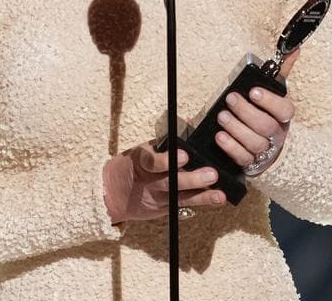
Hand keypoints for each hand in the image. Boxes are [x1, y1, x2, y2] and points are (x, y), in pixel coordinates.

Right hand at [102, 142, 226, 223]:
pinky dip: (201, 202)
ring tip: (219, 194)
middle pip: (170, 182)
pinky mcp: (164, 209)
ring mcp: (157, 197)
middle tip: (211, 174)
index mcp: (141, 162)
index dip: (167, 160)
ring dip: (202, 196)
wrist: (112, 193)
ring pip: (180, 197)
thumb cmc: (134, 165)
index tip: (185, 155)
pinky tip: (217, 199)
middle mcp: (149, 181)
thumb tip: (191, 121)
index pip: (151, 161)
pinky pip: (184, 206)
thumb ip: (167, 140)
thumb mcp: (144, 149)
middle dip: (192, 179)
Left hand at [214, 49, 298, 173]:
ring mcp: (265, 150)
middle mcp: (277, 134)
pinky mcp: (251, 162)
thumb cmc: (268, 115)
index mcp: (283, 117)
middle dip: (246, 112)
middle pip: (266, 126)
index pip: (284, 110)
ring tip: (222, 116)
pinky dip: (231, 147)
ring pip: (255, 143)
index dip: (270, 101)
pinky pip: (243, 158)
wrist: (268, 148)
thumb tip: (294, 49)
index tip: (253, 91)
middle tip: (230, 99)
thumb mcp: (275, 93)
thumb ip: (281, 72)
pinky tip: (220, 136)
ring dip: (237, 128)